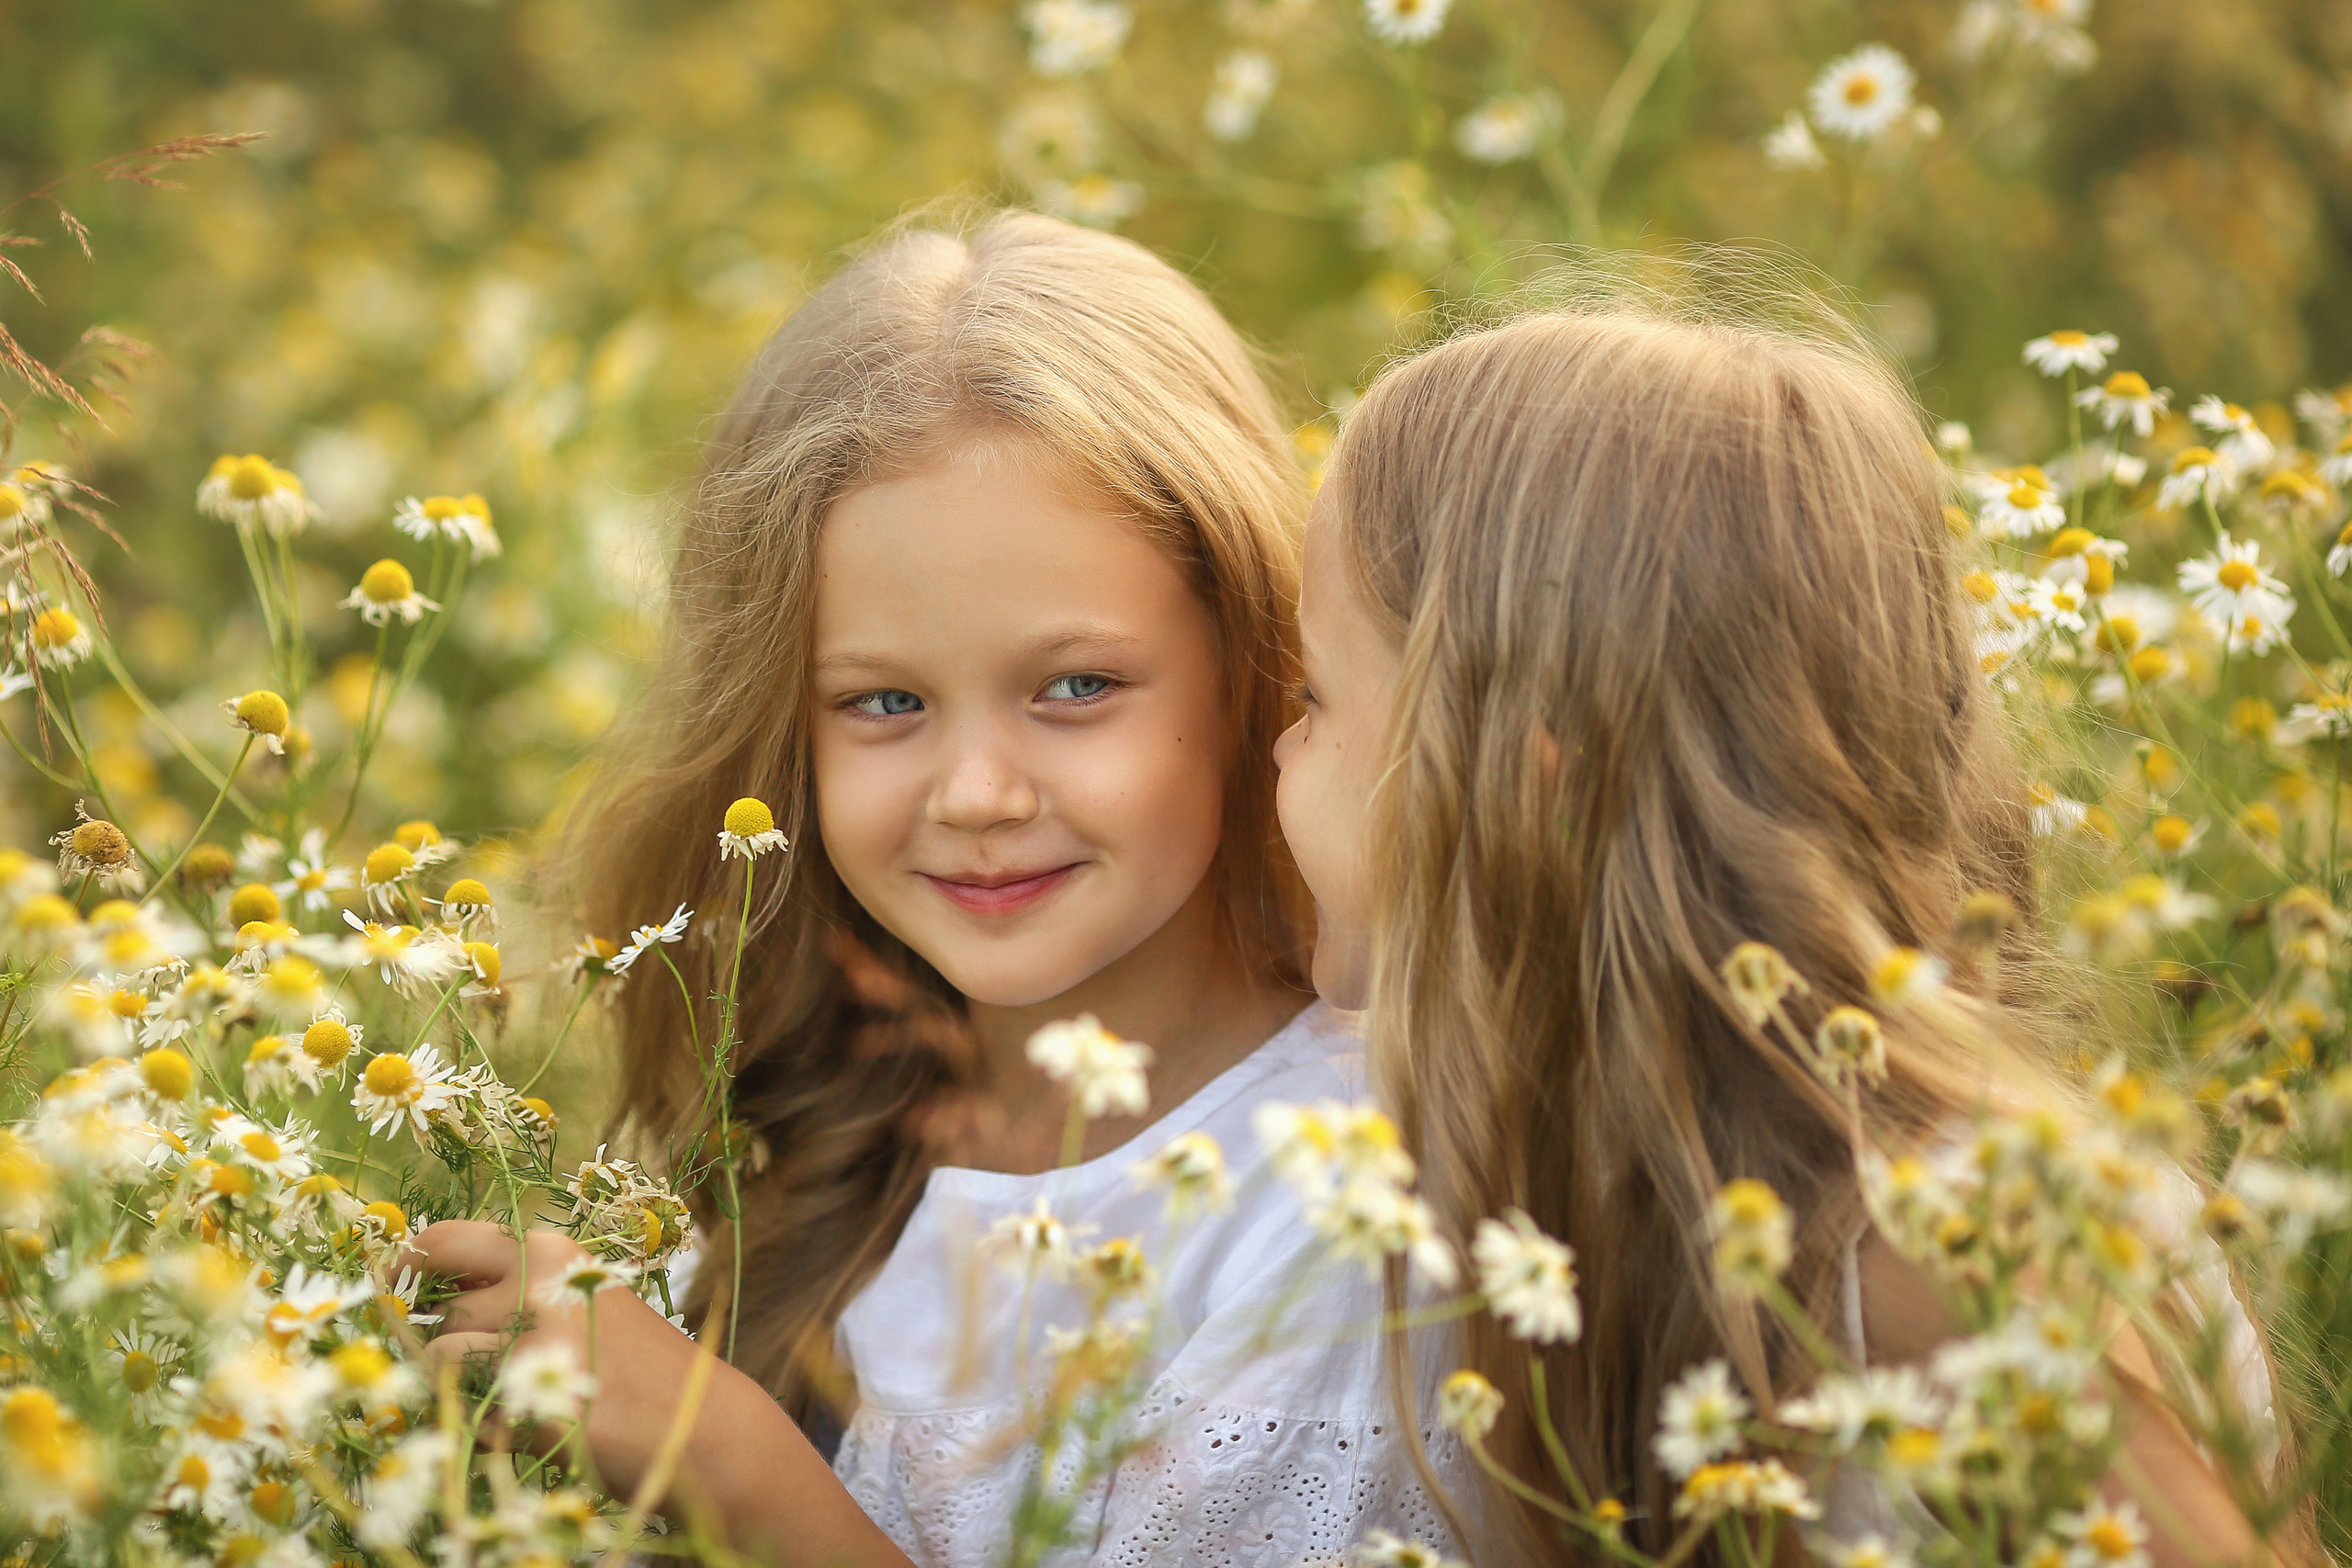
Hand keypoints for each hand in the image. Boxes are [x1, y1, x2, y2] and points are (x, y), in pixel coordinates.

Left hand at [405, 1221, 699, 1499]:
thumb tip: (425, 1299)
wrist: (702, 1423)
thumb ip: (515, 1289)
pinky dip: (487, 1429)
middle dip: (452, 1342)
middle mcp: (533, 1284)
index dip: (410, 1266)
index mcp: (549, 1251)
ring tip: (516, 1400)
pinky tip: (534, 1429)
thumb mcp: (582, 1299)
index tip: (396, 1286)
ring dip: (462, 1387)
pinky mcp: (526, 1401)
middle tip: (491, 1364)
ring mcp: (529, 1343)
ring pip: (440, 1361)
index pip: (443, 1241)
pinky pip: (465, 1414)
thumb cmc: (638, 1364)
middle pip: (440, 1312)